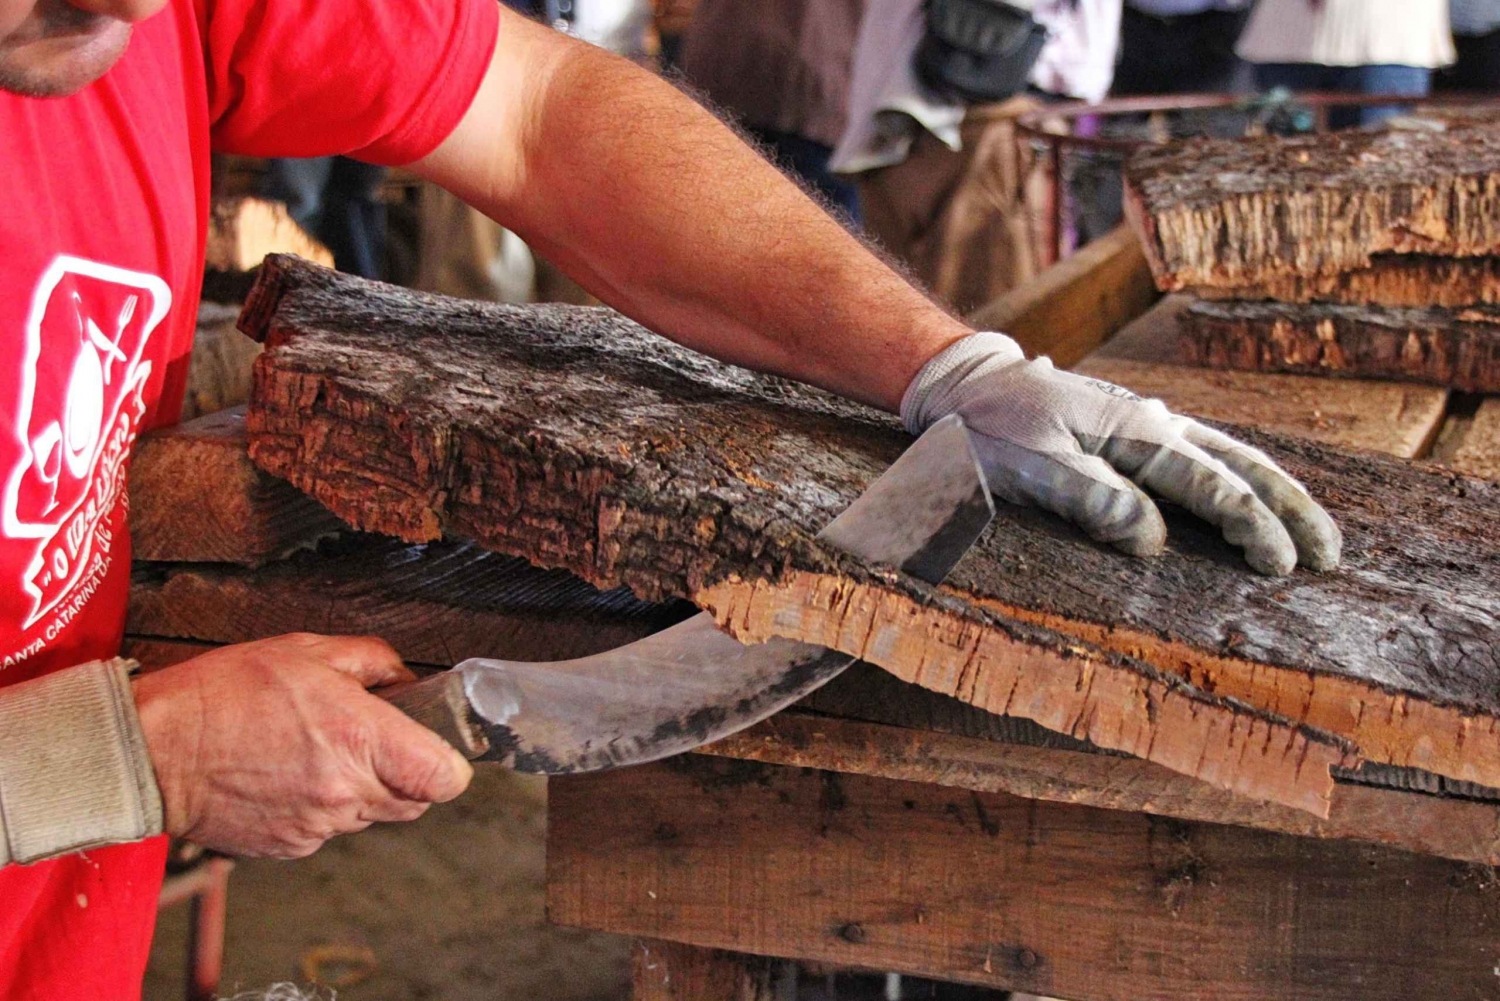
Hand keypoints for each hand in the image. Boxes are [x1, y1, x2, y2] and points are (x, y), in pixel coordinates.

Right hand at [132, 634, 473, 857]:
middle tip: (373, 742)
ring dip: (362, 791)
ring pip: (372, 816)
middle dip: (406, 774)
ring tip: (318, 753)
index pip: (445, 779)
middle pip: (415, 802)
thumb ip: (372, 660)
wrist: (155, 750)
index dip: (448, 764)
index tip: (433, 746)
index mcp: (361, 738)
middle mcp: (347, 790)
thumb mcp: (306, 649)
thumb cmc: (224, 694)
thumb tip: (405, 678)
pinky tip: (290, 776)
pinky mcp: (292, 847)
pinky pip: (330, 830)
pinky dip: (323, 808)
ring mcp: (319, 825)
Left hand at [901, 333, 1341, 575]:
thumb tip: (1153, 538)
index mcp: (1140, 433)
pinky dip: (1244, 478)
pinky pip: (1209, 454)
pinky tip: (1255, 497)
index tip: (1282, 567)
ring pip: (1236, 457)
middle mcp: (1160, 423)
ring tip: (1315, 533)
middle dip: (1290, 512)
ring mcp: (1154, 423)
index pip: (1213, 487)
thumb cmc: (996, 429)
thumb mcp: (1033, 466)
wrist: (970, 386)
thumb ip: (1092, 498)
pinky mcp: (1140, 431)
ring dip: (1279, 495)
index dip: (1252, 527)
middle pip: (1245, 468)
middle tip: (1329, 558)